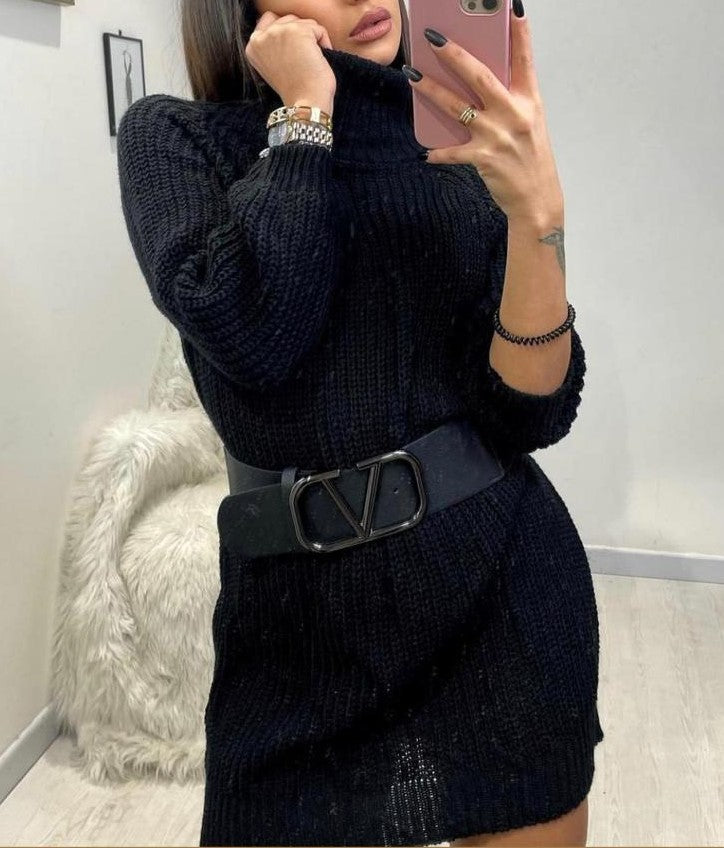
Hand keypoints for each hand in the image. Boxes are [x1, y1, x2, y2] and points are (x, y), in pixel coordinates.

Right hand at [245, 12, 335, 112]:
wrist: (304, 105)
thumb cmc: (294, 91)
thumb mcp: (273, 67)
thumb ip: (272, 47)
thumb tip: (287, 31)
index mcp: (253, 46)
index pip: (269, 20)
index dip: (286, 35)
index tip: (293, 55)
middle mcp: (262, 36)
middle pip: (288, 20)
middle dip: (300, 36)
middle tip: (303, 62)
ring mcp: (279, 31)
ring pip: (304, 22)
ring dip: (312, 40)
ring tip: (309, 62)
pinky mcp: (299, 31)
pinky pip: (318, 29)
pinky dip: (324, 43)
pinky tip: (318, 61)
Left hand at [406, 12, 562, 222]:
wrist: (537, 200)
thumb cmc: (530, 159)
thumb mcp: (529, 123)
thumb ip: (509, 101)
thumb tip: (479, 83)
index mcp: (529, 101)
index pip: (524, 59)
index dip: (519, 32)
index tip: (512, 7)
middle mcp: (514, 114)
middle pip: (480, 76)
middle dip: (454, 54)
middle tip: (433, 38)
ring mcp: (498, 135)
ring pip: (457, 106)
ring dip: (431, 90)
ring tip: (412, 76)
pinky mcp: (484, 158)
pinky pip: (453, 151)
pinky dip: (438, 153)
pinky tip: (425, 153)